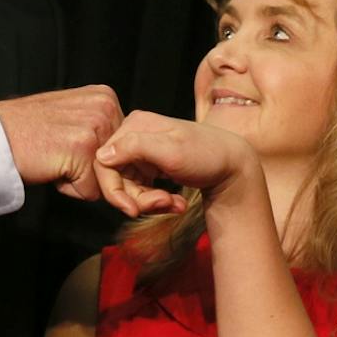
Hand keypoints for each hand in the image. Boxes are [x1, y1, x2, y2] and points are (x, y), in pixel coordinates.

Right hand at [0, 86, 123, 200]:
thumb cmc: (27, 132)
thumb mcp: (73, 119)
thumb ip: (101, 133)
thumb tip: (129, 166)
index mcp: (106, 98)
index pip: (126, 146)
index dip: (101, 160)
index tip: (75, 153)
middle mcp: (105, 107)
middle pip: (121, 164)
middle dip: (93, 171)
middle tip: (61, 155)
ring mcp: (96, 127)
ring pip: (108, 179)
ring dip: (82, 180)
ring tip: (57, 160)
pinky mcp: (83, 149)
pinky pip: (92, 190)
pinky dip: (70, 189)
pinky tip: (52, 168)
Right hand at [93, 111, 256, 217]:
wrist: (234, 166)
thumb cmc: (208, 155)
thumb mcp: (171, 151)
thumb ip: (135, 148)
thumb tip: (102, 155)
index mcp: (135, 125)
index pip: (104, 162)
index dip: (113, 190)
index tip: (133, 210)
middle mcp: (135, 135)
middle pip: (117, 177)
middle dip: (138, 198)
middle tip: (163, 205)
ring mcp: (143, 150)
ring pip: (129, 187)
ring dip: (150, 202)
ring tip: (174, 204)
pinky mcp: (152, 164)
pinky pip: (142, 188)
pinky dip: (157, 200)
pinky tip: (175, 203)